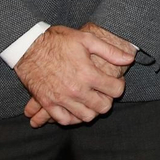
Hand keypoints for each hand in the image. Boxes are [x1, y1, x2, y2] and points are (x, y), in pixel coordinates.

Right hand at [14, 25, 133, 126]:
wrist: (28, 46)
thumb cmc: (58, 40)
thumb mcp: (87, 39)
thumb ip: (110, 51)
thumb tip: (130, 59)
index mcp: (88, 74)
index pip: (116, 90)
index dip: (119, 86)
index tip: (115, 82)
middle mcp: (76, 90)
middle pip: (103, 107)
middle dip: (108, 99)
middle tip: (104, 92)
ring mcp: (61, 99)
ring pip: (86, 117)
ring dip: (92, 110)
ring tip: (91, 99)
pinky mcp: (48, 103)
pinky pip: (64, 120)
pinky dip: (73, 117)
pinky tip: (76, 109)